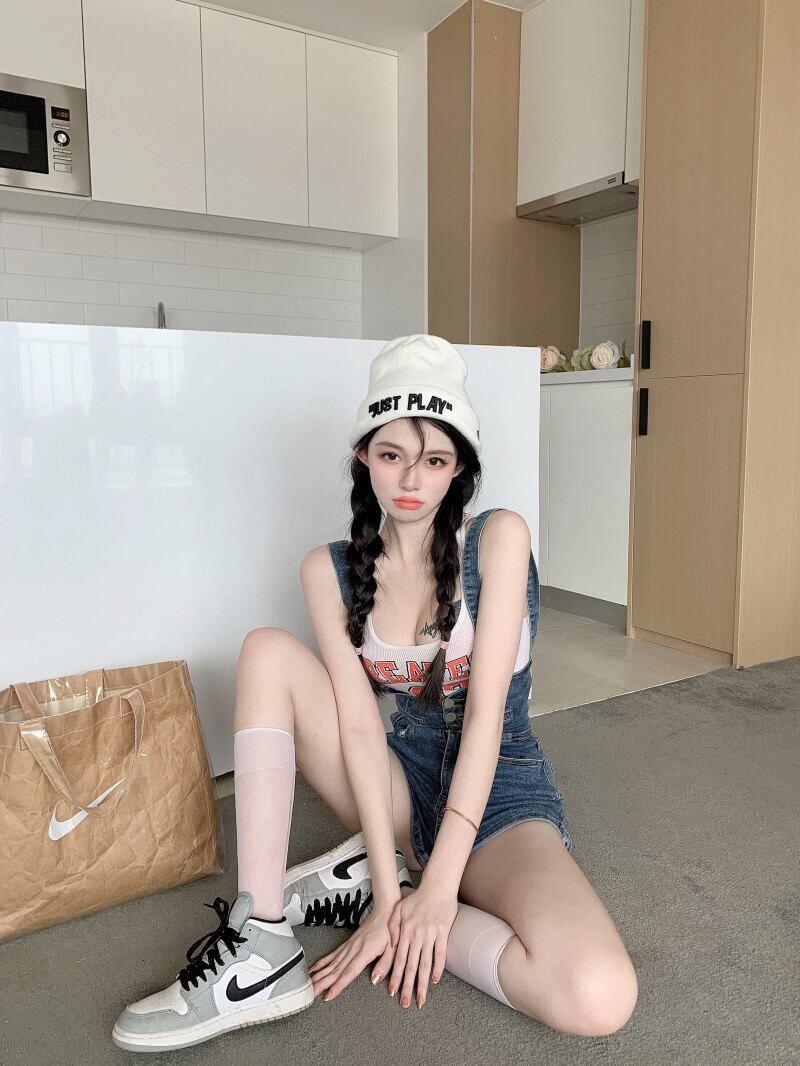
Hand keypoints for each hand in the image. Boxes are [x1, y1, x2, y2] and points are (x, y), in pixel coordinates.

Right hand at [307, 904, 396, 1001]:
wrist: (385, 909)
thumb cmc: (390, 929)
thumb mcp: (393, 949)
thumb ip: (384, 965)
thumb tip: (375, 980)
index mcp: (365, 952)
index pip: (348, 972)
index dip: (337, 985)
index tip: (328, 995)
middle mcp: (354, 949)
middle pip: (335, 970)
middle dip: (321, 984)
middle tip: (310, 994)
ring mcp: (349, 946)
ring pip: (330, 963)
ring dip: (318, 975)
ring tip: (308, 985)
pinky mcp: (347, 943)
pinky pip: (331, 955)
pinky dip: (321, 963)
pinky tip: (313, 969)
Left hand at [381, 885, 458, 1008]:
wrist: (437, 886)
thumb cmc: (417, 897)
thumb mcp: (398, 909)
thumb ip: (392, 926)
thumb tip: (391, 944)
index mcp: (404, 931)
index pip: (398, 959)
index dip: (395, 976)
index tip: (393, 991)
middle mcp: (416, 936)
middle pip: (410, 966)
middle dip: (407, 987)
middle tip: (405, 1003)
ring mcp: (430, 935)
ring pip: (424, 964)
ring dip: (422, 983)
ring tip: (420, 999)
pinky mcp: (443, 932)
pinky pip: (440, 953)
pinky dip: (438, 967)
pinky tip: (434, 980)